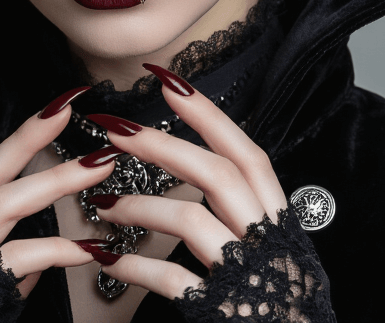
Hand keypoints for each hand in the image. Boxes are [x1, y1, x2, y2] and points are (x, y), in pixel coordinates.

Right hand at [0, 86, 117, 296]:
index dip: (24, 136)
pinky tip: (88, 248)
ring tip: (98, 166)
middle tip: (73, 108)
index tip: (60, 106)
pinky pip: (17, 260)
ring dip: (54, 180)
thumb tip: (56, 245)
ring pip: (3, 203)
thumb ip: (15, 260)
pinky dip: (56, 250)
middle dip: (31, 135)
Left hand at [81, 64, 331, 319]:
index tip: (170, 84)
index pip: (248, 155)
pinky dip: (135, 266)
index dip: (210, 117)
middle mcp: (268, 242)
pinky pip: (173, 279)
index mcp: (279, 223)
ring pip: (192, 221)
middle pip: (218, 175)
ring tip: (105, 204)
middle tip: (116, 130)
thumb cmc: (277, 305)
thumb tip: (198, 171)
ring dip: (141, 206)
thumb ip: (244, 216)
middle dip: (164, 146)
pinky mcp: (224, 308)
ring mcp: (247, 275)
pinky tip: (108, 259)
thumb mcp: (274, 252)